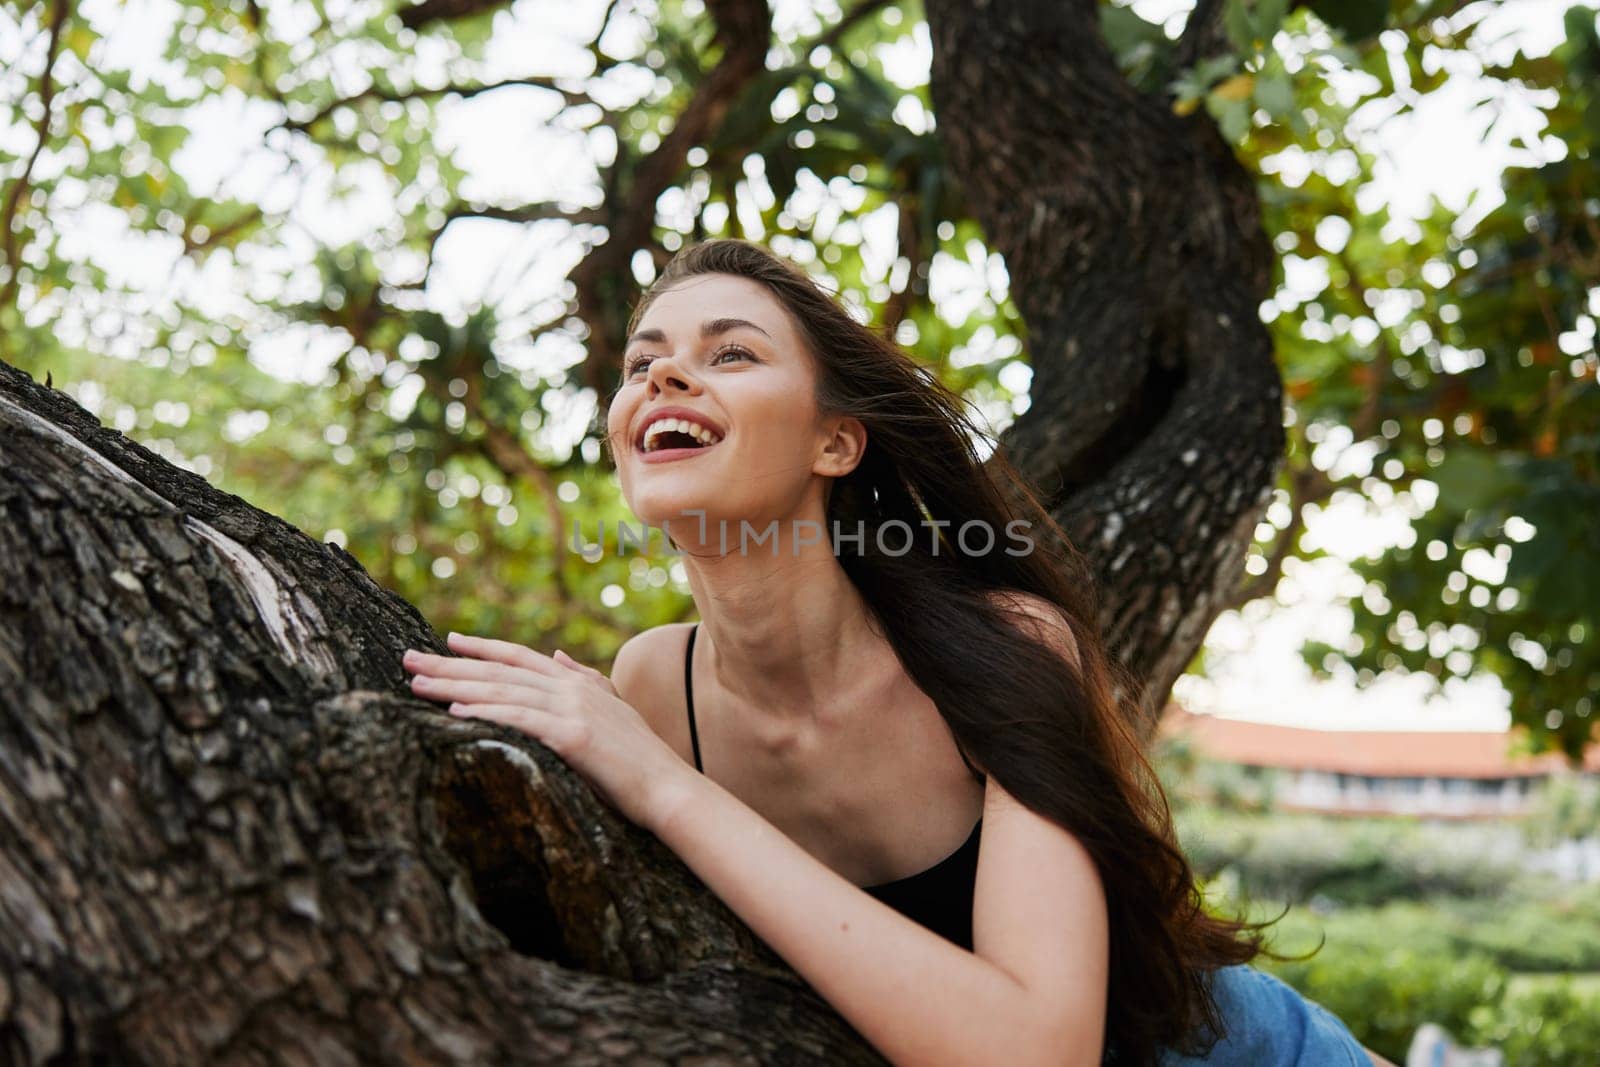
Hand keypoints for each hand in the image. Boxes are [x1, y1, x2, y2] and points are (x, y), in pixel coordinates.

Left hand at [402, 632, 694, 831]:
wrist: (668, 789)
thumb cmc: (640, 760)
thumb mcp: (613, 710)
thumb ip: (585, 680)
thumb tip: (556, 655)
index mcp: (578, 683)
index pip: (520, 657)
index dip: (482, 648)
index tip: (447, 641)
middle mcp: (571, 688)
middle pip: (499, 671)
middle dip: (451, 665)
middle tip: (408, 659)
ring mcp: (572, 710)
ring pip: (502, 691)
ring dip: (455, 686)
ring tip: (417, 684)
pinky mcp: (572, 736)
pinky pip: (519, 719)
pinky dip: (486, 712)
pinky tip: (456, 712)